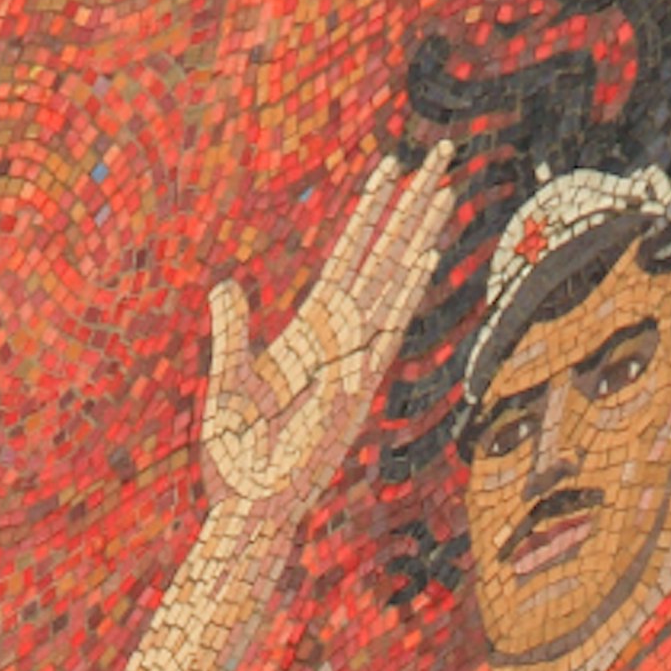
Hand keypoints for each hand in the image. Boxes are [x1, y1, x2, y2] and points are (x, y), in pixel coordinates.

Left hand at [200, 146, 458, 524]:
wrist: (252, 512)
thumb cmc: (240, 459)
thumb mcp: (227, 384)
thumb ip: (232, 332)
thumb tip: (227, 285)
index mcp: (312, 335)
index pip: (347, 260)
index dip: (369, 213)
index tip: (391, 167)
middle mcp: (340, 341)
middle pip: (381, 258)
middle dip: (409, 207)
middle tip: (440, 157)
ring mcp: (352, 360)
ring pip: (390, 282)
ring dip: (415, 235)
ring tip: (443, 190)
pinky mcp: (355, 385)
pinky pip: (384, 326)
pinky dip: (403, 290)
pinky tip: (423, 253)